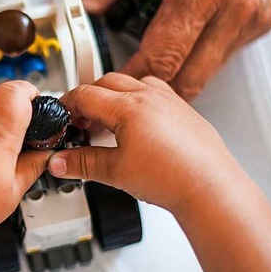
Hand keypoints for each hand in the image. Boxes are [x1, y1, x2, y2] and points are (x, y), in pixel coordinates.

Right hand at [48, 73, 239, 211]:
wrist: (210, 189)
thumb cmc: (172, 178)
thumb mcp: (115, 171)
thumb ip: (82, 163)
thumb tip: (60, 162)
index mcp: (129, 107)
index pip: (86, 94)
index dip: (67, 105)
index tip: (62, 117)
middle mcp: (150, 96)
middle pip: (106, 82)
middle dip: (88, 98)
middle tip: (80, 121)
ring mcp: (169, 101)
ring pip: (132, 82)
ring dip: (114, 95)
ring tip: (108, 120)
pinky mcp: (184, 110)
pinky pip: (155, 91)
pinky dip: (138, 99)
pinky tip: (138, 122)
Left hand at [82, 0, 270, 99]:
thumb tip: (83, 6)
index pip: (164, 56)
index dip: (132, 76)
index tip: (111, 81)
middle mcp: (235, 7)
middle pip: (189, 77)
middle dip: (153, 85)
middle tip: (125, 76)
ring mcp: (252, 15)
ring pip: (207, 71)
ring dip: (176, 73)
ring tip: (149, 52)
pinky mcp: (260, 18)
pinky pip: (222, 54)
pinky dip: (196, 56)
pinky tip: (178, 36)